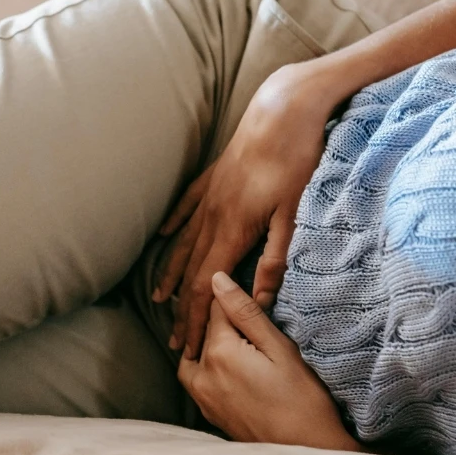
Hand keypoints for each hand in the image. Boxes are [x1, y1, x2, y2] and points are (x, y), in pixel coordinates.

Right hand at [152, 62, 335, 358]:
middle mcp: (213, 215)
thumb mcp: (293, 212)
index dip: (193, 319)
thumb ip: (274, 257)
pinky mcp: (215, 177)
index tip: (186, 347)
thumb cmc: (296, 158)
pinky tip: (163, 237)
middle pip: (190, 271)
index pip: (205, 286)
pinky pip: (186, 207)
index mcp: (233, 228)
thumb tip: (259, 297)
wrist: (283, 107)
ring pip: (183, 242)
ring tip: (159, 298)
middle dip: (181, 309)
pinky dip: (174, 227)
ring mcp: (210, 194)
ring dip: (171, 273)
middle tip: (173, 341)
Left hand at [177, 272, 360, 450]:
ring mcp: (203, 398)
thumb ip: (245, 313)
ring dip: (209, 344)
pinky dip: (206, 368)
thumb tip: (217, 279)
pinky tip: (229, 367)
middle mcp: (202, 374)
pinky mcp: (210, 415)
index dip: (232, 296)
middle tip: (248, 318)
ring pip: (194, 357)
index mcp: (219, 352)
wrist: (308, 454)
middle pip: (203, 332)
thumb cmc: (303, 400)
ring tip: (236, 341)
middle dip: (221, 320)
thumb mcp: (281, 348)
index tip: (247, 294)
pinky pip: (197, 381)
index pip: (215, 308)